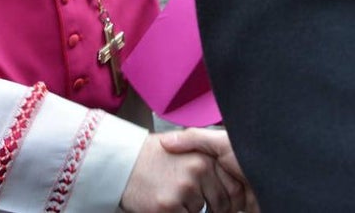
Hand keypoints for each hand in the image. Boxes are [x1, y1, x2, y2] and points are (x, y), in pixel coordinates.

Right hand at [120, 129, 253, 212]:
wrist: (122, 161)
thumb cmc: (153, 157)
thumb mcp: (185, 148)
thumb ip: (209, 160)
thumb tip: (233, 185)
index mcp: (204, 157)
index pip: (232, 187)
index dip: (226, 197)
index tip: (216, 198)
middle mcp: (197, 171)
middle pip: (220, 204)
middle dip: (211, 208)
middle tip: (187, 196)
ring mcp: (183, 189)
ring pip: (200, 212)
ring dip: (189, 210)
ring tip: (171, 194)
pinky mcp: (168, 206)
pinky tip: (162, 201)